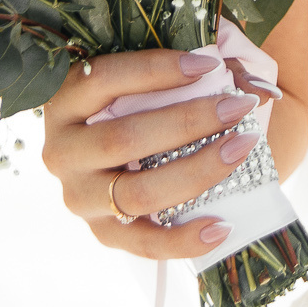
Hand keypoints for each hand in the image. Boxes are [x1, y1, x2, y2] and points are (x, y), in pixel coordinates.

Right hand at [39, 47, 262, 260]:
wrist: (135, 154)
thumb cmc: (147, 101)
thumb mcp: (156, 73)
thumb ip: (191, 62)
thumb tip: (246, 74)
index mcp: (65, 101)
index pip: (104, 79)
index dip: (157, 69)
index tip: (210, 65)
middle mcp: (62, 151)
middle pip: (123, 138)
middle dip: (187, 122)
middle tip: (237, 108)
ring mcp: (79, 196)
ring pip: (136, 192)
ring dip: (196, 172)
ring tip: (241, 149)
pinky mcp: (102, 233)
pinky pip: (143, 244)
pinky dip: (183, 239)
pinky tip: (222, 226)